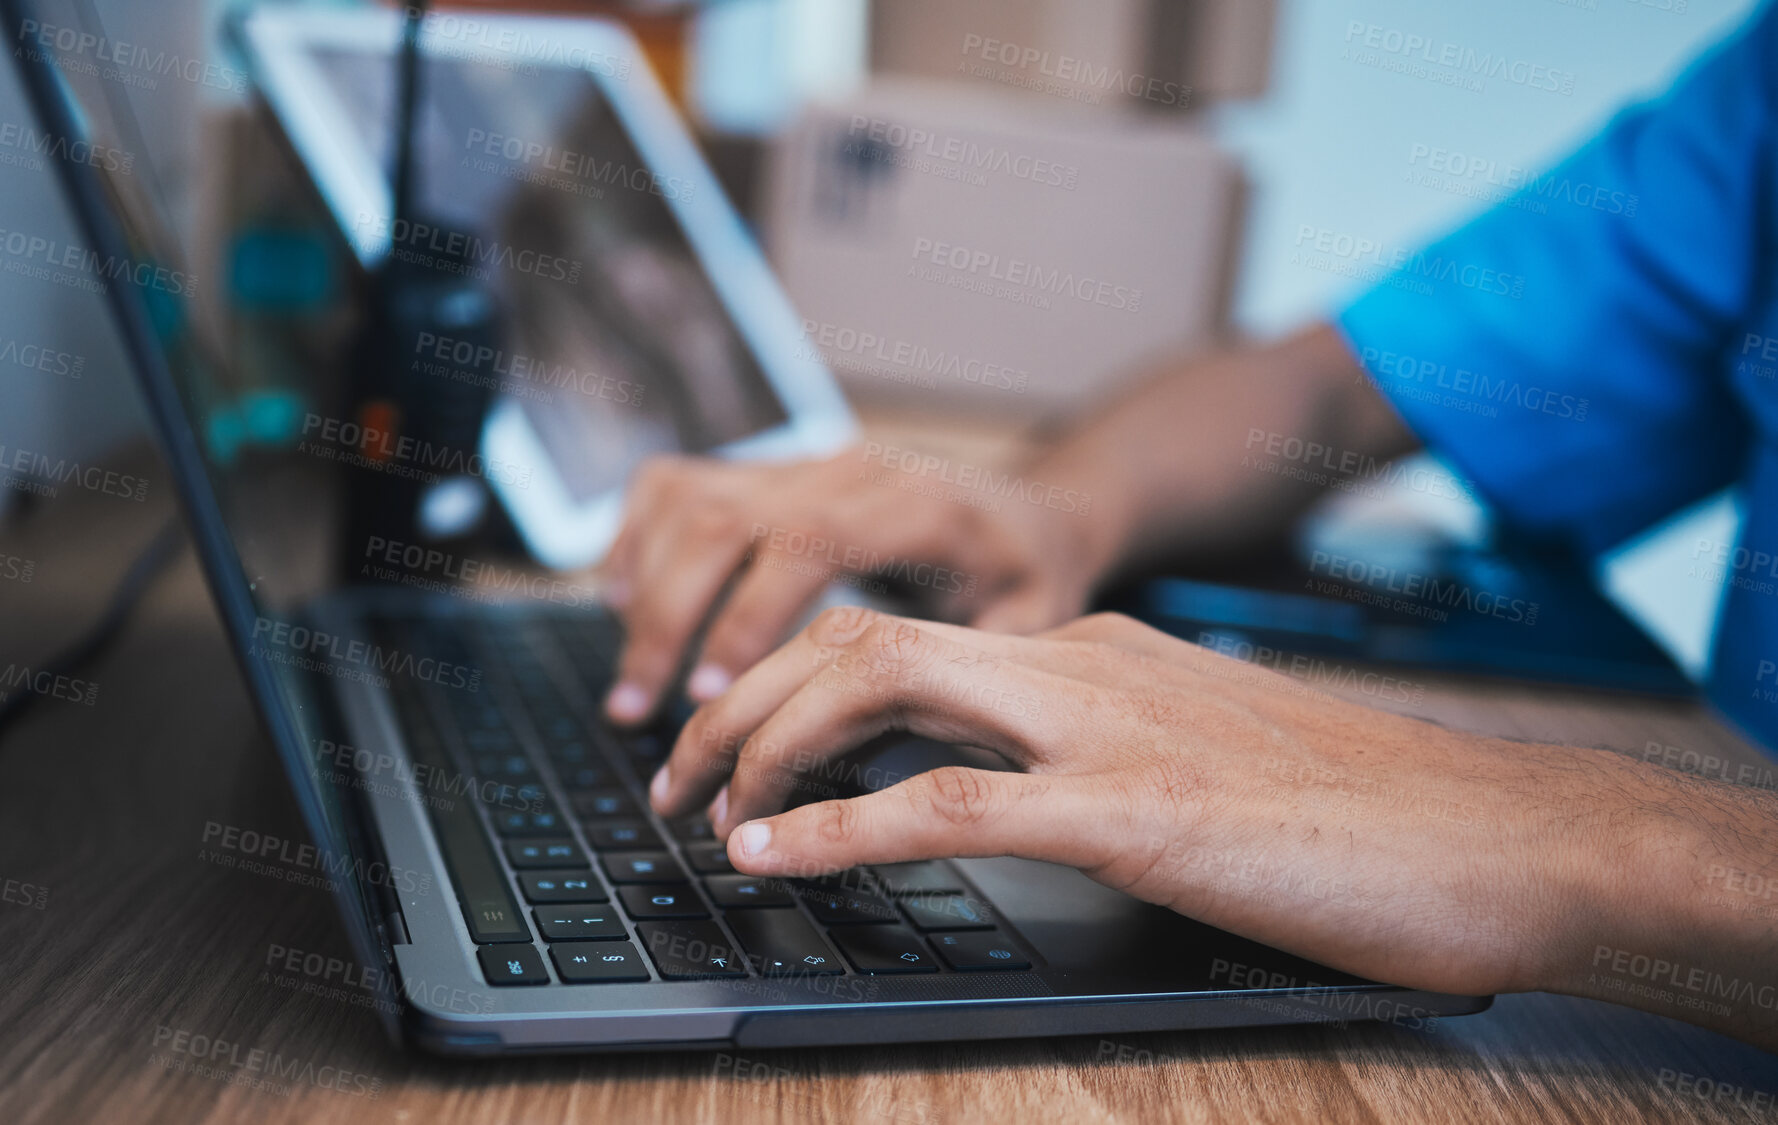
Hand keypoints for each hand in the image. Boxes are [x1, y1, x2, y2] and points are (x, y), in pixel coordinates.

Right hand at [599, 446, 1104, 723]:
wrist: (1037, 506)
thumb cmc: (1034, 579)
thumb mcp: (1035, 627)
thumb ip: (960, 679)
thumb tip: (873, 768)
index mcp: (920, 507)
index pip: (808, 542)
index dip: (745, 618)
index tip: (708, 701)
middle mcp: (852, 470)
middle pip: (725, 519)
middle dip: (669, 621)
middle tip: (641, 719)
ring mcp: (807, 463)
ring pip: (692, 499)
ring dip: (645, 592)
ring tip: (630, 689)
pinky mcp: (777, 469)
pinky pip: (681, 484)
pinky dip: (639, 541)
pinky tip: (622, 603)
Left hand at [648, 607, 1658, 1000]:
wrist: (1501, 834)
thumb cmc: (1362, 815)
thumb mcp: (1203, 760)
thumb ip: (1102, 755)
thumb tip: (1013, 792)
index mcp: (1096, 649)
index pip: (909, 637)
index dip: (799, 680)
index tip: (738, 739)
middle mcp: (1083, 660)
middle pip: (865, 636)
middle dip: (748, 694)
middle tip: (675, 768)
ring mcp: (1103, 723)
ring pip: (880, 687)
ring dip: (764, 744)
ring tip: (693, 806)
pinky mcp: (1130, 807)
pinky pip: (943, 802)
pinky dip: (837, 827)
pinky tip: (769, 858)